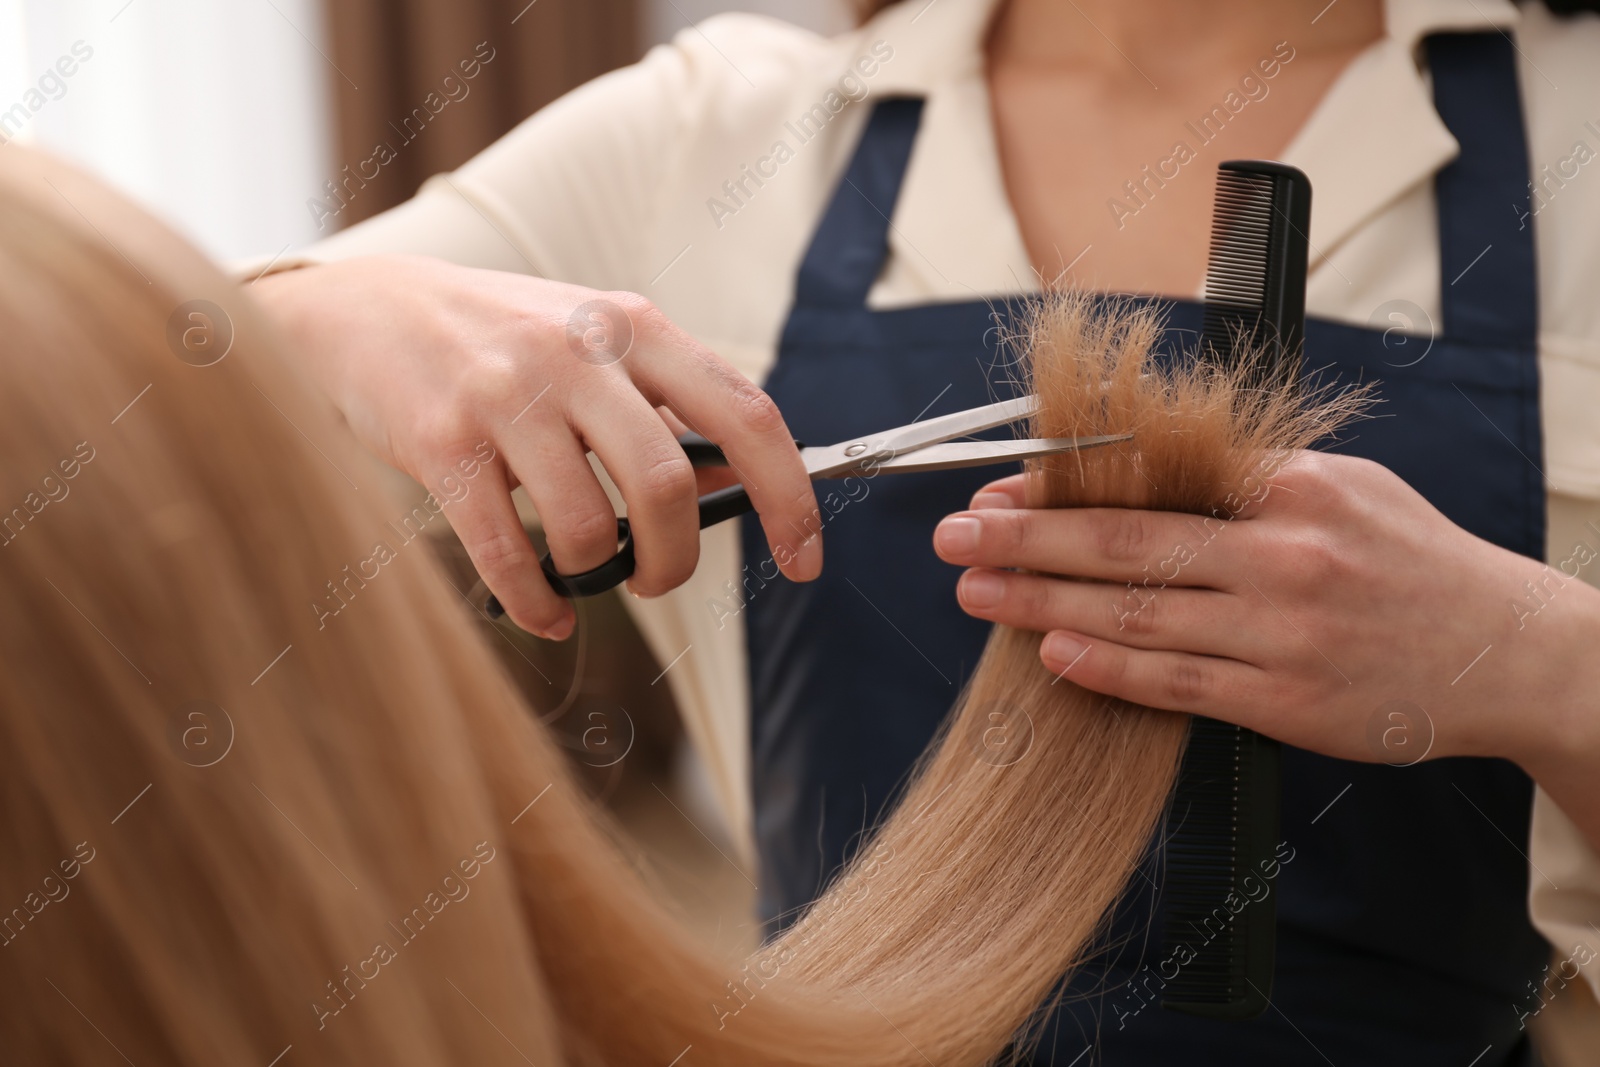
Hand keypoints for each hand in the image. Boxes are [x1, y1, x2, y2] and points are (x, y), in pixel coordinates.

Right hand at [254, 254, 820, 636]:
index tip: (805, 559)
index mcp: (634, 326)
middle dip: (676, 558)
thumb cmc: (500, 339)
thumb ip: (662, 407)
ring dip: (597, 576)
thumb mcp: (594, 344)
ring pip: (585, 527)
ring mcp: (505, 395)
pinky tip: (545, 612)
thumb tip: (732, 488)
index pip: (746, 414)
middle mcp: (577, 352)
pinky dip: (537, 604)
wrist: (365, 308)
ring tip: (586, 574)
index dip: (789, 496)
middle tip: (660, 579)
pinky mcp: (442, 442)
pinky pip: (507, 553)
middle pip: (666, 485)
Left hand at [933, 451, 1599, 773]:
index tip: (996, 492)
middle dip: (1026, 542)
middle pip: (1127, 546)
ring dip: (1044, 605)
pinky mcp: (1287, 702)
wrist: (1507, 652)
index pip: (1152, 483)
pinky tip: (1052, 654)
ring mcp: (1284, 634)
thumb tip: (1135, 469)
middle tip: (952, 539)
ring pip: (1139, 616)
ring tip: (976, 594)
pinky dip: (1109, 669)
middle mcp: (1284, 556)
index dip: (1061, 490)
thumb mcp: (1345, 484)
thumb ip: (1245, 478)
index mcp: (1290, 489)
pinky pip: (1178, 684)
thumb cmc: (1412, 560)